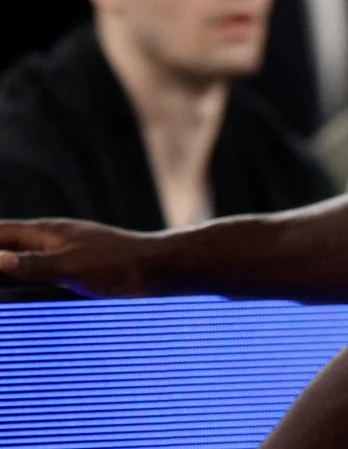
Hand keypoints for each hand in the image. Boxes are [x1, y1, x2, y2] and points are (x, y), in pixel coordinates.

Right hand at [0, 219, 158, 297]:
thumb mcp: (71, 267)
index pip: (0, 232)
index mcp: (48, 232)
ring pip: (23, 256)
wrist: (161, 268)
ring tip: (2, 272)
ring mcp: (66, 251)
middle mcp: (54, 238)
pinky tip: (21, 286)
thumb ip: (32, 264)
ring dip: (5, 263)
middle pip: (7, 243)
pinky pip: (39, 269)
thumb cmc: (119, 265)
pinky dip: (22, 274)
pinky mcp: (78, 266)